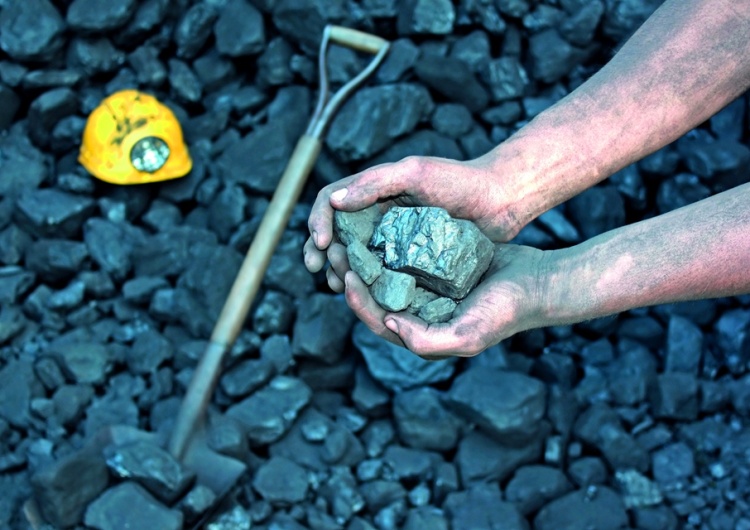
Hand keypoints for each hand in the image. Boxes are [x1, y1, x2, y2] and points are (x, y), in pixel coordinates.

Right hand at [303, 155, 521, 290]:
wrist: (501, 200)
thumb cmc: (460, 181)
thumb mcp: (416, 174)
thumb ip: (375, 183)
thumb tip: (333, 202)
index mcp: (374, 188)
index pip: (330, 201)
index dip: (318, 220)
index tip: (322, 243)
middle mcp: (378, 210)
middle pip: (336, 229)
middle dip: (320, 248)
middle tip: (317, 267)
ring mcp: (393, 234)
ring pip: (354, 252)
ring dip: (339, 266)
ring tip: (335, 283)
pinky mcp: (410, 255)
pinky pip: (379, 269)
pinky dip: (366, 280)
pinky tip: (364, 292)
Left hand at [341, 244, 550, 360]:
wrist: (536, 283)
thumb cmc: (504, 313)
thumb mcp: (467, 336)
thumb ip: (426, 340)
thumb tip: (389, 325)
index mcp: (420, 333)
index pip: (378, 320)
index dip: (358, 301)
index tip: (347, 275)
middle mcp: (419, 312)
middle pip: (376, 295)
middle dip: (354, 274)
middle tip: (337, 249)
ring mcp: (427, 288)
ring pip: (386, 274)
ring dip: (367, 257)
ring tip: (350, 236)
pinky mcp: (436, 266)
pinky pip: (406, 255)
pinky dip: (390, 245)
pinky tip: (377, 224)